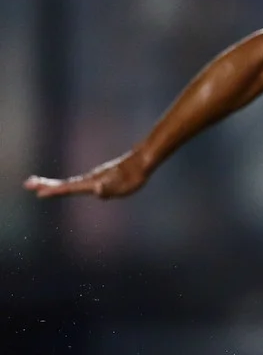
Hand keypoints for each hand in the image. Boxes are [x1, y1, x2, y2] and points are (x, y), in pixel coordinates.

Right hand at [25, 150, 151, 198]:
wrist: (141, 162)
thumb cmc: (133, 177)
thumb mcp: (122, 186)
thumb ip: (109, 189)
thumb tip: (98, 191)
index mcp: (92, 183)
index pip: (70, 188)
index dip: (55, 191)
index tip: (39, 192)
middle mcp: (90, 179)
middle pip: (66, 184)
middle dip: (47, 185)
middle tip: (28, 184)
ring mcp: (94, 177)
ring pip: (71, 182)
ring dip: (55, 185)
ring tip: (41, 185)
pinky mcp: (100, 177)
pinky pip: (79, 182)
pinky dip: (68, 184)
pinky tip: (67, 187)